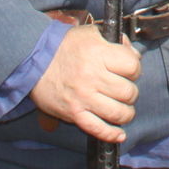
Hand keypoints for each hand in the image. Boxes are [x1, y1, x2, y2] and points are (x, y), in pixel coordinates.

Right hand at [29, 25, 141, 142]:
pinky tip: (119, 134)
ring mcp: (83, 97)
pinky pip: (98, 129)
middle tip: (122, 88)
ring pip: (119, 113)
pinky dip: (111, 134)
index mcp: (99, 54)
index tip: (129, 70)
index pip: (133, 66)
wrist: (34, 59)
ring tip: (122, 108)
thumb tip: (135, 55)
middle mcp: (93, 77)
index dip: (134, 69)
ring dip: (126, 113)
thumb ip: (117, 42)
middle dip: (130, 91)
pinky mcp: (74, 113)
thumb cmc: (64, 46)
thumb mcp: (92, 34)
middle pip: (129, 92)